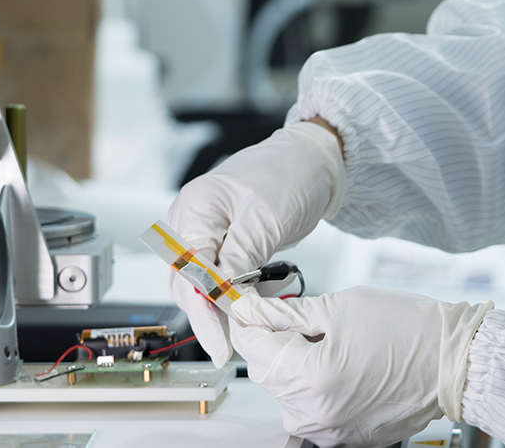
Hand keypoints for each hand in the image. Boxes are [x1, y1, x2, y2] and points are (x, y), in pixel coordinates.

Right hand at [167, 121, 344, 366]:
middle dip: (212, 315)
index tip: (221, 343)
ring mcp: (207, 231)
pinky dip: (240, 293)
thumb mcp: (265, 220)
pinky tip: (261, 301)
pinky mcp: (227, 241)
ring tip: (253, 326)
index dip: (203, 312)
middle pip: (189, 282)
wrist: (315, 158)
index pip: (188, 272)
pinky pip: (223, 275)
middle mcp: (192, 221)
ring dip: (227, 306)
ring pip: (204, 284)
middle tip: (235, 346)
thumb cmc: (292, 174)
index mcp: (194, 210)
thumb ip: (239, 261)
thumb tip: (224, 301)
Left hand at [230, 287, 493, 447]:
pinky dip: (317, 386)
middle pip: (269, 376)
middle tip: (292, 316)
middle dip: (273, 344)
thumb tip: (253, 310)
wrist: (455, 361)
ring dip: (295, 367)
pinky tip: (339, 362)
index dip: (249, 324)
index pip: (255, 350)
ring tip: (325, 340)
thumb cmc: (409, 330)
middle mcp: (316, 414)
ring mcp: (333, 431)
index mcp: (311, 380)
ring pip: (290, 396)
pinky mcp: (349, 437)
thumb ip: (288, 313)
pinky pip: (316, 410)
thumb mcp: (339, 307)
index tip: (248, 308)